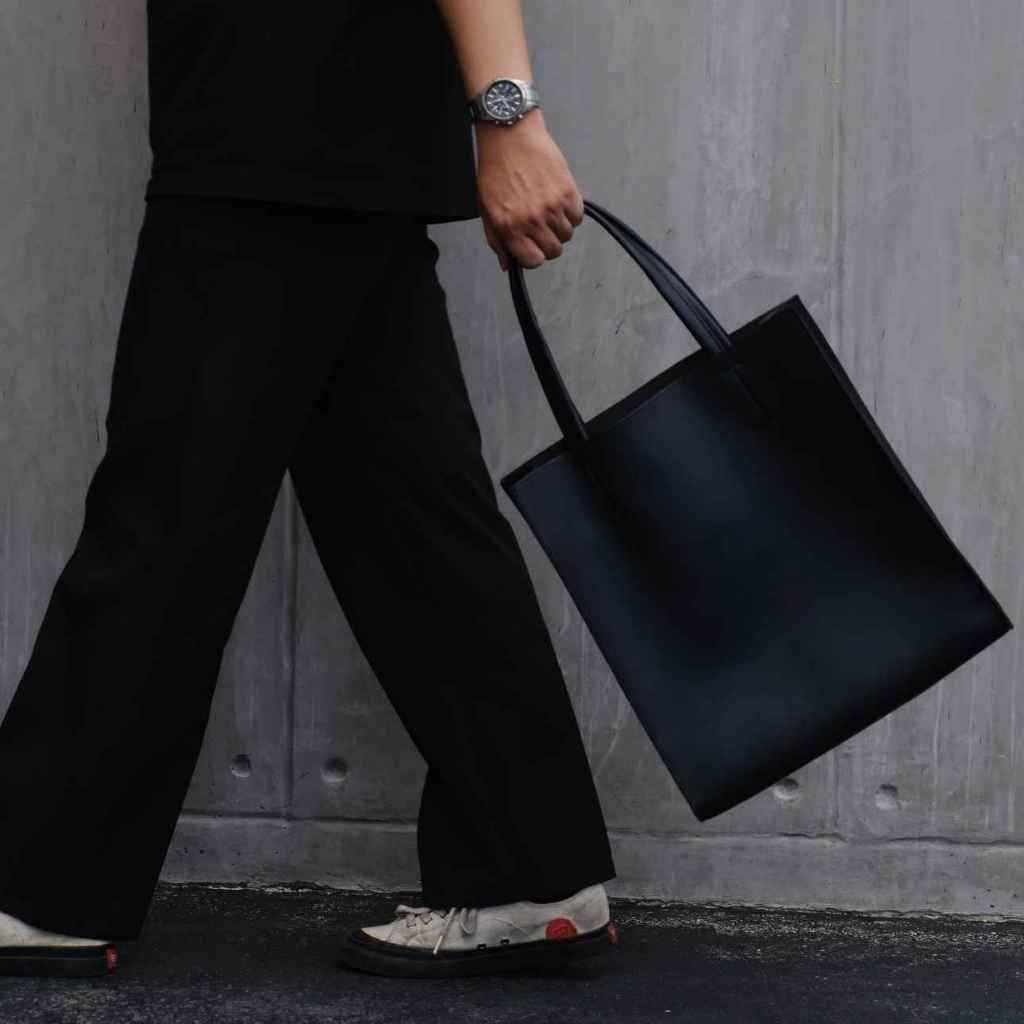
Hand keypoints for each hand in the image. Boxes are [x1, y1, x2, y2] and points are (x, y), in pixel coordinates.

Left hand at [474, 110, 584, 270]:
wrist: (510, 134)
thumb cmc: (496, 168)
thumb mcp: (487, 208)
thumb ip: (497, 239)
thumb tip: (508, 263)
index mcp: (509, 226)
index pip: (533, 261)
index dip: (534, 256)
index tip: (533, 248)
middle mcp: (532, 220)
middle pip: (553, 251)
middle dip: (548, 244)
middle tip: (542, 229)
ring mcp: (551, 206)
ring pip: (567, 235)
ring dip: (560, 227)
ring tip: (549, 211)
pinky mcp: (567, 191)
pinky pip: (577, 216)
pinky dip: (571, 213)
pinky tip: (559, 201)